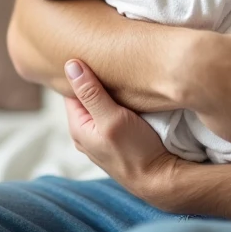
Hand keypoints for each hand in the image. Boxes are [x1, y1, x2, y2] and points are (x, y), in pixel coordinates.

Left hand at [63, 60, 178, 196]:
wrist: (160, 179)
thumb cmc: (136, 151)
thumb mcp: (112, 118)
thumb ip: (91, 93)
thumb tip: (70, 65)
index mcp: (77, 126)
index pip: (71, 88)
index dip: (80, 70)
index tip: (93, 52)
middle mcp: (85, 132)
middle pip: (85, 95)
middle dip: (94, 78)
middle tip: (107, 56)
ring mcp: (100, 136)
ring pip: (99, 103)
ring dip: (107, 89)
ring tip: (118, 70)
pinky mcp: (116, 138)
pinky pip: (110, 112)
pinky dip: (116, 101)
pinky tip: (126, 92)